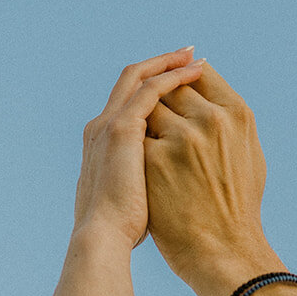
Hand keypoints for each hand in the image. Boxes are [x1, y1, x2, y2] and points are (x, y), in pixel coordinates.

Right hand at [72, 47, 205, 250]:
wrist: (102, 241)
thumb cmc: (120, 230)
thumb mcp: (131, 194)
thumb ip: (142, 178)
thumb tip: (165, 181)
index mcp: (103, 142)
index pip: (129, 101)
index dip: (154, 86)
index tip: (179, 79)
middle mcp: (102, 125)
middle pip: (131, 80)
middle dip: (161, 64)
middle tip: (188, 54)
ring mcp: (110, 124)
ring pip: (140, 77)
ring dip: (168, 63)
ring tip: (194, 56)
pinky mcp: (121, 128)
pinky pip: (151, 90)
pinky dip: (172, 76)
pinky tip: (194, 72)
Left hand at [144, 61, 286, 295]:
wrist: (224, 253)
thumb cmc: (239, 204)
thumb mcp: (249, 151)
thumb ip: (226, 114)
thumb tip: (202, 74)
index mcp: (237, 113)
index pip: (201, 73)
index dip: (185, 81)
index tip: (179, 95)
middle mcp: (211, 119)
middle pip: (170, 86)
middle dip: (163, 101)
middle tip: (163, 126)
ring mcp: (180, 138)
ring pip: (148, 107)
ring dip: (145, 121)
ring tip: (152, 148)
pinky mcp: (153, 160)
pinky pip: (136, 135)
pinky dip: (135, 145)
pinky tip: (139, 164)